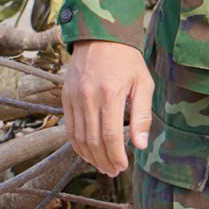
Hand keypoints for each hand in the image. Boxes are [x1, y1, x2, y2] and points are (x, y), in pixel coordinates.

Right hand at [63, 40, 152, 176]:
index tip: (123, 166)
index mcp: (110, 94)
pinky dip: (77, 144)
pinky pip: (69, 128)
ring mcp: (73, 98)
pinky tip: (87, 152)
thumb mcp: (143, 83)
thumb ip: (142, 115)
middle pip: (93, 140)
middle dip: (103, 160)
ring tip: (102, 166)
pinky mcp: (65, 97)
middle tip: (113, 172)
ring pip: (78, 137)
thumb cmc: (127, 60)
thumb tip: (140, 145)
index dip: (116, 155)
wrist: (101, 36)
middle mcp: (88, 97)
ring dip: (89, 156)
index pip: (110, 135)